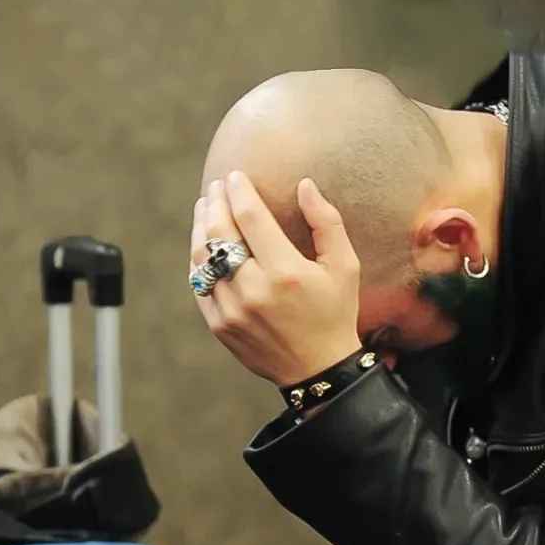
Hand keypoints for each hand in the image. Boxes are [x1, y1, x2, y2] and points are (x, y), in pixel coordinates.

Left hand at [191, 172, 362, 386]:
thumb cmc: (335, 313)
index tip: (235, 175)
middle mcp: (255, 290)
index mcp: (286, 272)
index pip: (250, 217)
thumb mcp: (345, 267)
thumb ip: (326, 222)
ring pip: (204, 258)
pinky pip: (200, 284)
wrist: (318, 369)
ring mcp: (232, 310)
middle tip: (217, 187)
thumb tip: (305, 185)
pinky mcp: (220, 325)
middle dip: (216, 202)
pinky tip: (204, 243)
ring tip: (205, 208)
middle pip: (221, 233)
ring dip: (202, 227)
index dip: (239, 191)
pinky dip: (199, 260)